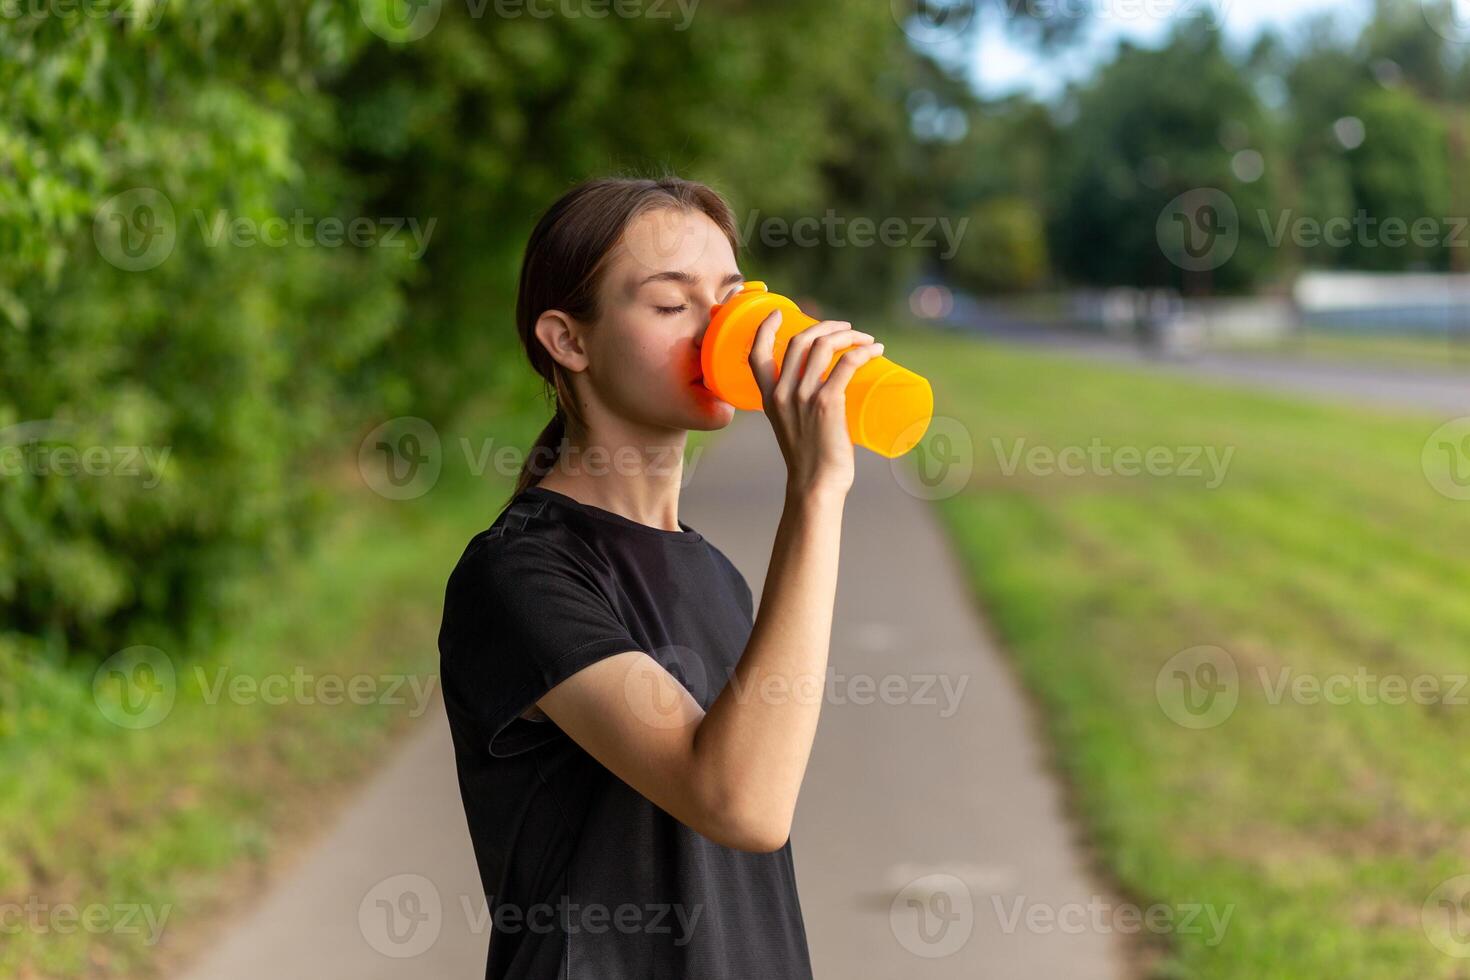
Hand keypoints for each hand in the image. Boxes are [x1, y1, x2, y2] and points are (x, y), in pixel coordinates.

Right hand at [748, 309, 884, 497]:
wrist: (814, 485)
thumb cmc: (809, 461)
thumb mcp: (791, 427)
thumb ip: (798, 408)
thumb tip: (826, 391)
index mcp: (768, 398)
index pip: (756, 353)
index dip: (765, 327)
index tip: (780, 313)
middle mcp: (782, 393)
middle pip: (800, 340)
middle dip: (825, 326)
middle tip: (846, 329)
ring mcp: (803, 396)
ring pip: (824, 346)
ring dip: (849, 335)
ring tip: (865, 339)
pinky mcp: (827, 403)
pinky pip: (847, 364)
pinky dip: (864, 351)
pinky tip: (876, 349)